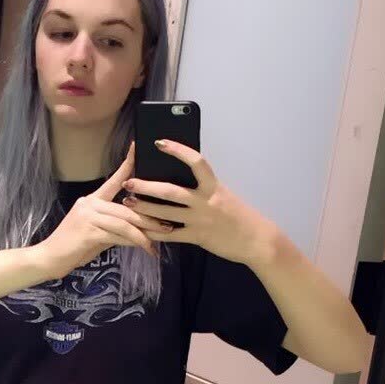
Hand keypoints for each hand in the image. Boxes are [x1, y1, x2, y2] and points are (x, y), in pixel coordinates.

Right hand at [35, 142, 159, 278]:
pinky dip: (136, 243)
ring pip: (125, 222)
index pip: (114, 179)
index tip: (138, 147)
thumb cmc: (73, 247)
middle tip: (168, 226)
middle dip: (150, 218)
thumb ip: (113, 227)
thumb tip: (134, 229)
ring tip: (160, 241)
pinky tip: (146, 249)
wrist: (50, 258)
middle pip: (127, 207)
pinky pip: (119, 235)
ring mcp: (89, 216)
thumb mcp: (96, 234)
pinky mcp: (89, 231)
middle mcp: (90, 203)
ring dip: (145, 234)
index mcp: (92, 200)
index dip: (127, 163)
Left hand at [121, 139, 277, 265]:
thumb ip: (204, 187)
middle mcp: (205, 201)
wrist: (256, 240)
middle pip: (171, 191)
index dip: (177, 150)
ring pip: (166, 213)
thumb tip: (183, 176)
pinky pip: (171, 235)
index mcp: (213, 186)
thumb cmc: (238, 215)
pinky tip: (142, 229)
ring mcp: (200, 220)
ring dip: (144, 208)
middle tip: (130, 181)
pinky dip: (155, 233)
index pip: (196, 162)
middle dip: (147, 186)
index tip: (159, 143)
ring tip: (128, 202)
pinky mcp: (197, 237)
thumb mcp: (223, 194)